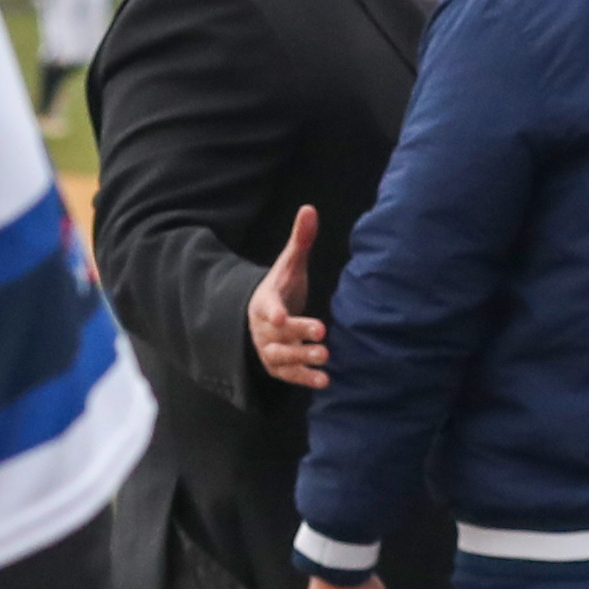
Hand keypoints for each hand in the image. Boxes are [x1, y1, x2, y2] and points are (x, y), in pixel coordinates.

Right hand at [246, 208, 329, 388]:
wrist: (266, 318)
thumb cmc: (282, 289)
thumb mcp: (290, 265)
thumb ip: (300, 241)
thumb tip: (309, 208)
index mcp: (264, 302)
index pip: (266, 307)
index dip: (273, 312)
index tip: (282, 315)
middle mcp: (263, 329)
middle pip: (278, 334)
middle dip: (298, 335)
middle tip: (322, 336)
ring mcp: (269, 350)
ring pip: (282, 356)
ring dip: (303, 358)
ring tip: (325, 356)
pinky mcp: (278, 367)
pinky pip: (289, 374)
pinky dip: (305, 378)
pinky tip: (326, 380)